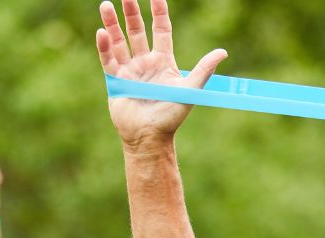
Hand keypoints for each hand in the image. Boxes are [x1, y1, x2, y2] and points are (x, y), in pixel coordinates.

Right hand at [96, 0, 226, 150]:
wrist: (150, 138)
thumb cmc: (171, 117)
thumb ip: (204, 70)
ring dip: (112, 24)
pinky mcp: (116, 82)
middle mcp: (145, 63)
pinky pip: (108, 60)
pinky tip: (102, 33)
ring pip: (119, 41)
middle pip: (137, 31)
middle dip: (131, 12)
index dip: (159, 11)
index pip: (161, 29)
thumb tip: (223, 52)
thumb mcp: (190, 91)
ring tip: (106, 4)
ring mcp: (129, 71)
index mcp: (163, 62)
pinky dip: (105, 47)